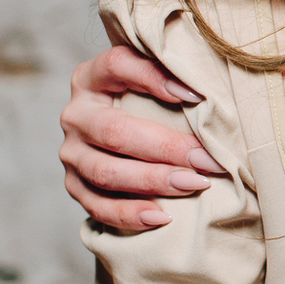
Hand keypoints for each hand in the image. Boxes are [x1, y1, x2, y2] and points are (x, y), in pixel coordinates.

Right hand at [60, 45, 219, 229]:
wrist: (126, 135)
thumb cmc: (154, 102)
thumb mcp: (157, 79)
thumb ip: (174, 74)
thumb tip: (212, 92)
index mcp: (92, 78)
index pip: (117, 66)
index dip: (154, 77)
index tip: (197, 95)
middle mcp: (77, 114)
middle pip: (114, 131)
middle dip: (166, 148)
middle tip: (208, 160)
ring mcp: (72, 152)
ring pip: (105, 172)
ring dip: (153, 182)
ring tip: (195, 184)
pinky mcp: (75, 185)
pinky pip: (97, 206)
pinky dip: (129, 214)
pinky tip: (162, 217)